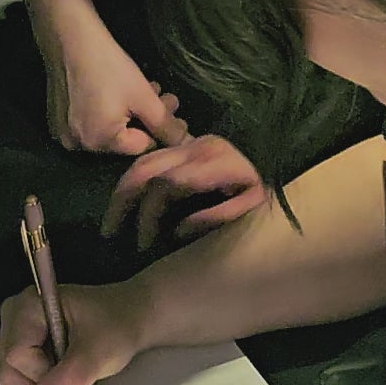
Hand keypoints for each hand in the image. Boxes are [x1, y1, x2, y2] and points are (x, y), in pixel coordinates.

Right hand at [0, 281, 146, 384]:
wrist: (135, 316)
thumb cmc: (118, 322)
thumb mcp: (98, 351)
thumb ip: (69, 376)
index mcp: (28, 307)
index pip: (17, 356)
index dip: (41, 382)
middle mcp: (16, 318)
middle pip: (12, 372)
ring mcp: (22, 334)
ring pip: (21, 381)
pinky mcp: (32, 348)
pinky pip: (32, 379)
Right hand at [32, 1, 186, 154]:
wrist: (69, 39)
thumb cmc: (108, 66)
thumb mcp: (144, 97)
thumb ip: (166, 125)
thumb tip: (187, 143)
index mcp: (99, 143)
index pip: (142, 146)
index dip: (162, 128)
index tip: (174, 109)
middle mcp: (78, 146)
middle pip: (125, 139)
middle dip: (148, 118)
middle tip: (165, 96)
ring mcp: (64, 133)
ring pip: (109, 130)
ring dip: (132, 113)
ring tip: (147, 89)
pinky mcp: (57, 120)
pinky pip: (90, 123)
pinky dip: (107, 112)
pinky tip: (118, 92)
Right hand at [102, 133, 268, 250]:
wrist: (275, 154)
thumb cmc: (265, 184)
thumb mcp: (252, 204)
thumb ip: (218, 217)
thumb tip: (179, 230)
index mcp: (214, 161)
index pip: (170, 184)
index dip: (153, 213)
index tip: (147, 242)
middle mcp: (196, 146)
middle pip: (148, 169)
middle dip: (124, 201)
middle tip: (110, 231)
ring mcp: (189, 142)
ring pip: (144, 161)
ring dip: (123, 191)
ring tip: (111, 221)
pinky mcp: (185, 144)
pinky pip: (151, 159)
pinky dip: (133, 181)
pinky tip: (125, 202)